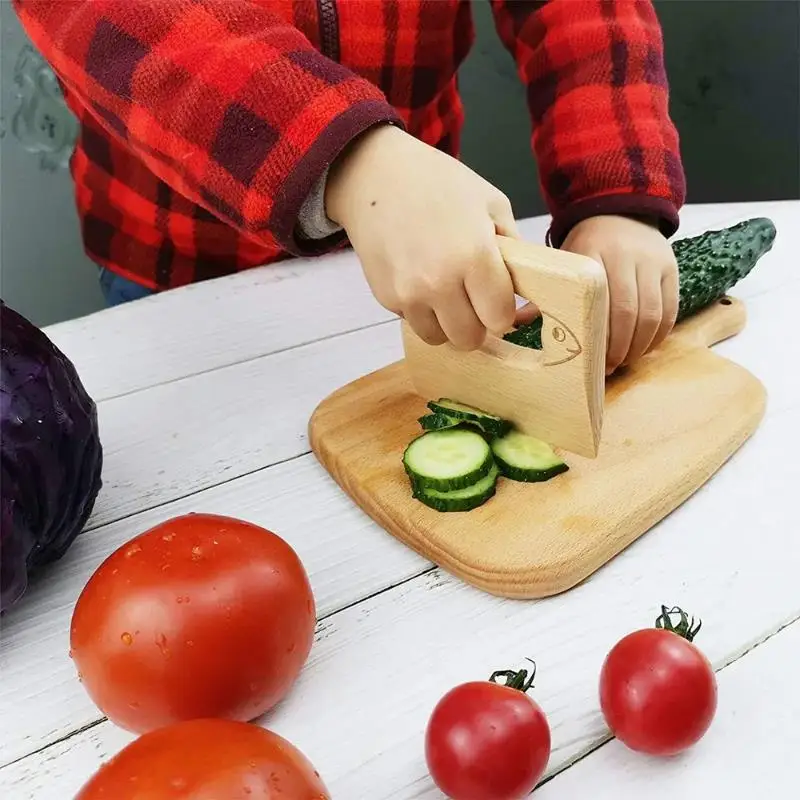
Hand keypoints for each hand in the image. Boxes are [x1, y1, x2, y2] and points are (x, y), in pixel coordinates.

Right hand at [326, 125, 518, 349]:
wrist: (376, 175)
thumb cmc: (437, 182)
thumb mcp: (491, 203)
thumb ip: (513, 247)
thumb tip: (525, 286)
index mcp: (475, 257)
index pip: (499, 318)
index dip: (504, 313)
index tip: (500, 301)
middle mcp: (440, 282)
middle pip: (469, 338)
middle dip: (477, 324)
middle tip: (475, 303)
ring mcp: (409, 294)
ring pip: (439, 338)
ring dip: (448, 324)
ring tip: (448, 296)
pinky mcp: (386, 297)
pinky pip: (413, 322)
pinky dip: (421, 311)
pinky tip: (420, 281)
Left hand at [518, 214, 678, 373]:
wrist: (618, 210)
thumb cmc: (585, 247)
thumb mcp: (563, 262)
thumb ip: (542, 294)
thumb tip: (513, 325)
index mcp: (590, 254)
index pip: (596, 302)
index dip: (596, 337)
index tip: (589, 361)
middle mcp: (625, 256)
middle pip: (627, 312)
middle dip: (618, 347)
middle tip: (607, 368)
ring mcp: (652, 262)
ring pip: (652, 314)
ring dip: (639, 345)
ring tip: (624, 361)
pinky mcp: (671, 269)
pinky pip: (670, 310)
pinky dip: (658, 335)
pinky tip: (643, 348)